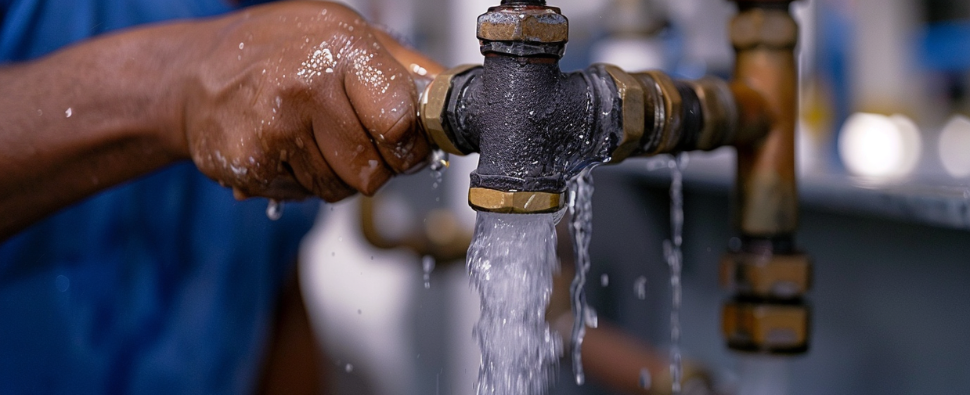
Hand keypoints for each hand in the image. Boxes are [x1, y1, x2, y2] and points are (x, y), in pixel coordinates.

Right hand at [181, 1, 441, 201]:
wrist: (196, 73)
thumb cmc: (277, 48)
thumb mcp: (348, 34)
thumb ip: (404, 70)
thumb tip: (455, 100)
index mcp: (341, 49)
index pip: (401, 123)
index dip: (410, 142)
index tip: (404, 139)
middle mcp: (306, 86)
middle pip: (376, 170)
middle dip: (376, 164)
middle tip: (355, 139)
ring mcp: (275, 128)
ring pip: (342, 190)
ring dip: (339, 176)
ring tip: (316, 139)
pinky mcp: (250, 163)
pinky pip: (306, 196)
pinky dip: (304, 182)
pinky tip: (287, 150)